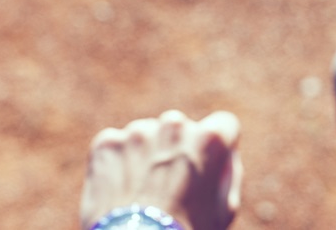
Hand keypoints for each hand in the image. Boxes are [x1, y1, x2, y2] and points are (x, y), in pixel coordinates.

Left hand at [80, 110, 241, 229]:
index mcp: (211, 139)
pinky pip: (116, 147)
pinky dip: (117, 165)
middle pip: (179, 130)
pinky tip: (122, 192)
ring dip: (145, 156)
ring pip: (145, 137)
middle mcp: (175, 125)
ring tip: (142, 193)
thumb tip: (224, 155)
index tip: (207, 167)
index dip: (216, 149)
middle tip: (169, 186)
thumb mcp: (224, 209)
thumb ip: (227, 173)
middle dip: (176, 150)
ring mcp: (138, 132)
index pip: (224, 125)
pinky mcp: (107, 142)